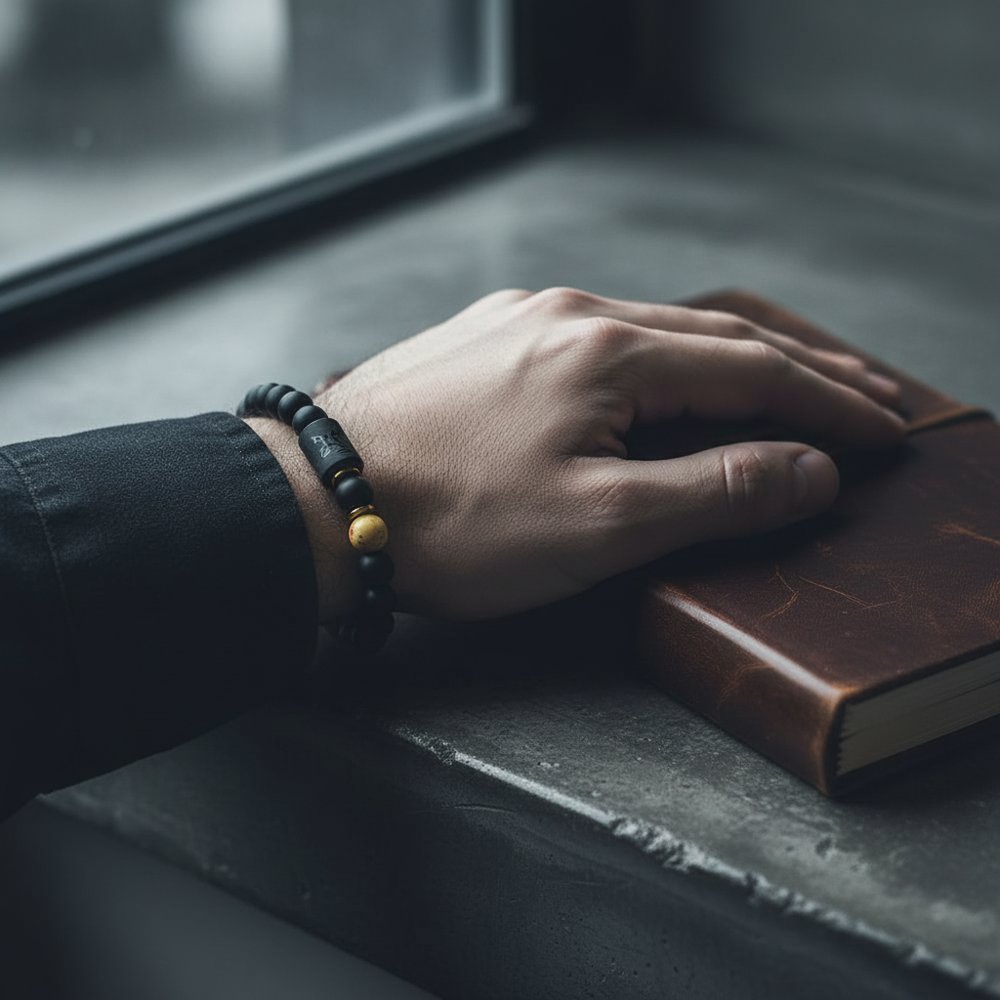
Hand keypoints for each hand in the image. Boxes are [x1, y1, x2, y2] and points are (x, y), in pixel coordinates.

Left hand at [252, 288, 903, 621]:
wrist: (318, 502)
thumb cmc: (451, 524)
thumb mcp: (601, 526)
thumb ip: (716, 491)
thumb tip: (809, 469)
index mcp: (609, 352)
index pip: (755, 372)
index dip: (829, 404)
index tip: (881, 430)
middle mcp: (569, 313)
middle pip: (713, 339)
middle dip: (796, 372)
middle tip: (861, 394)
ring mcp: (521, 319)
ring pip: (654, 334)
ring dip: (726, 363)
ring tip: (781, 385)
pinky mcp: (485, 340)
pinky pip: (596, 340)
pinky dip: (655, 363)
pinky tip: (663, 377)